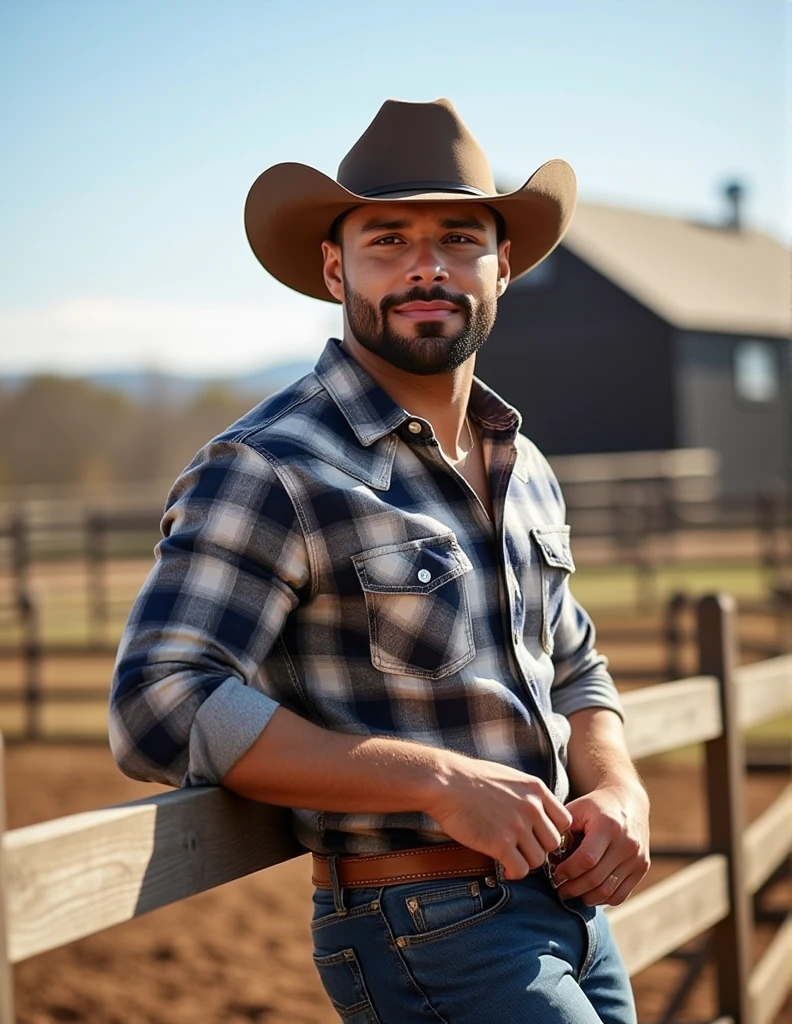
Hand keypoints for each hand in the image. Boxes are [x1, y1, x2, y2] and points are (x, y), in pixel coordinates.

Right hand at [426, 753, 573, 879]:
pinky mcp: (500, 843)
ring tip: (511, 858)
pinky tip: (503, 866)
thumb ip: (528, 794)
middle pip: (554, 843)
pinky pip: (520, 869)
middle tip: (522, 850)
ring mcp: (517, 826)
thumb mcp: (510, 777)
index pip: (564, 821)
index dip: (551, 832)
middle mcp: (531, 808)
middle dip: (539, 849)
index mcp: (536, 790)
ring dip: (526, 862)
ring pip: (539, 859)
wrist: (445, 781)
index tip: (537, 836)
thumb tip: (539, 811)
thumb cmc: (472, 778)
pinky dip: (513, 872)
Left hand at [548, 783, 649, 905]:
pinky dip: (603, 899)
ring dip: (586, 898)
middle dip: (573, 889)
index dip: (568, 871)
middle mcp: (627, 843)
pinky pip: (621, 895)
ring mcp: (637, 857)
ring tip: (572, 893)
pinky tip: (590, 893)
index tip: (555, 875)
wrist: (628, 799)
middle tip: (560, 890)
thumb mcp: (576, 809)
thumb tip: (550, 858)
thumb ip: (562, 831)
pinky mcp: (643, 867)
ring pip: (608, 891)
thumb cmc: (595, 806)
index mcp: (608, 826)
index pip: (586, 859)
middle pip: (596, 879)